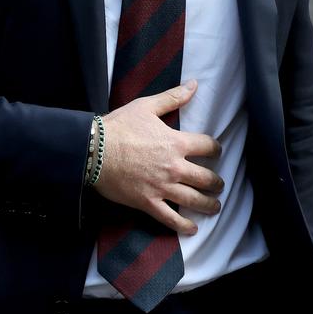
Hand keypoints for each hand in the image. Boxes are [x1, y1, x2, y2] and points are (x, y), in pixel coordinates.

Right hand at [93, 80, 222, 234]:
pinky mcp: (148, 203)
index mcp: (175, 142)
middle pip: (205, 178)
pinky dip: (184, 226)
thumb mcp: (146, 106)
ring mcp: (162, 187)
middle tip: (219, 185)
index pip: (207, 146)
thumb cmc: (119, 126)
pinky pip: (171, 218)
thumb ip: (173, 97)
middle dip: (216, 182)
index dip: (215, 149)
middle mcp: (173, 167)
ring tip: (215, 206)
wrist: (93, 150)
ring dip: (208, 205)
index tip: (216, 152)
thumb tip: (194, 85)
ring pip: (194, 200)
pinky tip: (192, 228)